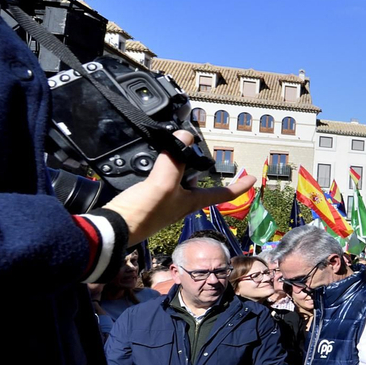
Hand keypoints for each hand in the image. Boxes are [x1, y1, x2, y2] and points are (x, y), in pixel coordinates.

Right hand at [101, 131, 255, 244]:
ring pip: (177, 179)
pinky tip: (152, 161)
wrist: (113, 227)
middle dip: (199, 166)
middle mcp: (180, 203)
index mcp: (191, 202)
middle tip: (197, 150)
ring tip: (173, 149)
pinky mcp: (146, 200)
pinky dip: (159, 167)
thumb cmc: (143, 212)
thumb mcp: (164, 183)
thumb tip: (185, 136)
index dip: (239, 186)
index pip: (222, 193)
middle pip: (197, 182)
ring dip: (178, 164)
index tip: (253, 179)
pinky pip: (159, 179)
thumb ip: (175, 159)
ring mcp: (163, 202)